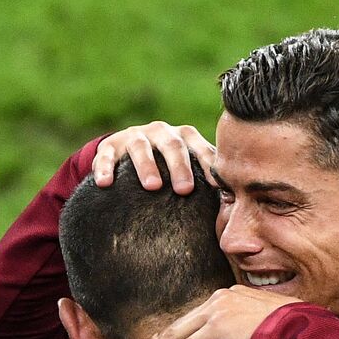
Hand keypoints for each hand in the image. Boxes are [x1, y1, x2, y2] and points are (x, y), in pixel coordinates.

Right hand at [92, 121, 216, 192]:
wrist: (127, 156)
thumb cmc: (167, 171)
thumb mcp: (186, 170)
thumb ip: (205, 181)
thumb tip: (234, 205)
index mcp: (183, 137)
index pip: (199, 148)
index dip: (208, 164)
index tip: (216, 186)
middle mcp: (160, 133)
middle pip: (172, 146)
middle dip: (180, 167)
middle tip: (185, 190)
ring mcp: (134, 137)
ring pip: (141, 147)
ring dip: (147, 165)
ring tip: (153, 186)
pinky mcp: (110, 146)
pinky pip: (106, 156)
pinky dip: (104, 168)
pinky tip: (105, 184)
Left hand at [136, 286, 301, 338]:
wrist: (300, 327)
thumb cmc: (293, 328)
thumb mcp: (269, 319)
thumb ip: (251, 324)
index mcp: (232, 295)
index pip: (198, 314)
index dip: (179, 330)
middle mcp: (221, 298)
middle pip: (182, 322)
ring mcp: (217, 311)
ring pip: (178, 333)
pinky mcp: (217, 327)